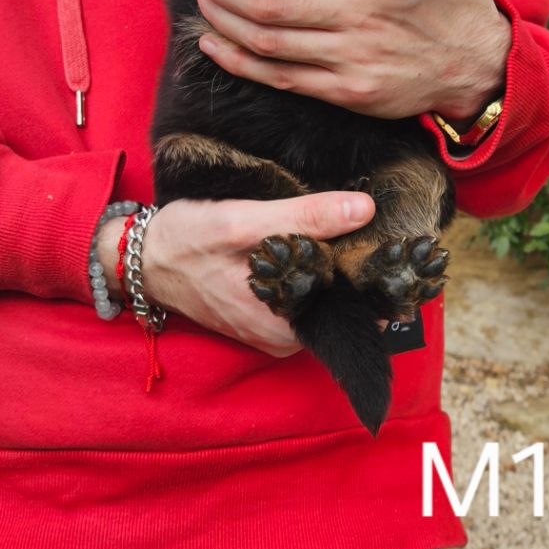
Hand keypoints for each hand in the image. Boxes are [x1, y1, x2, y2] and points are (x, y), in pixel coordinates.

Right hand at [95, 191, 374, 357]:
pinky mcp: (270, 312)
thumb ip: (303, 218)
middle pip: (346, 307)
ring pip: (329, 299)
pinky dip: (322, 268)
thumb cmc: (186, 241)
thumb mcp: (243, 223)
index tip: (406, 245)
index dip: (383, 278)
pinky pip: (310, 293)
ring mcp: (278, 328)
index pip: (356, 312)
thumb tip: (364, 210)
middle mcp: (286, 338)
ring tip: (368, 226)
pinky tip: (333, 238)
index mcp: (285, 328)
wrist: (142, 256)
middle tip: (389, 226)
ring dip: (346, 267)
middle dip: (367, 269)